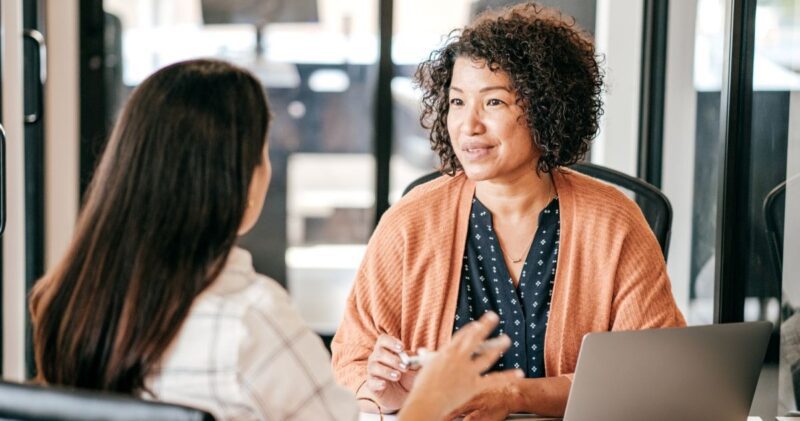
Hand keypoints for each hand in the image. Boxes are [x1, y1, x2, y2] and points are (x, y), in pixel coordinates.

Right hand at [363, 334, 415, 411]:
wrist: (404, 397)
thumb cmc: (409, 378)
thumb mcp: (417, 368)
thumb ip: (421, 359)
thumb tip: (422, 352)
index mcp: (387, 350)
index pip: (383, 340)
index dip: (391, 342)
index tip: (402, 348)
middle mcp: (377, 359)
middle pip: (379, 352)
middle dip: (393, 359)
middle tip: (405, 367)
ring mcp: (373, 372)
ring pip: (373, 366)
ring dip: (386, 371)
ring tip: (398, 376)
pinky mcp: (372, 385)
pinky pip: (371, 382)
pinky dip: (377, 383)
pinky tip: (384, 384)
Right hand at [400, 312, 522, 419]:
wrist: (426, 401)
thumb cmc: (422, 387)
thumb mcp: (426, 368)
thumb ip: (430, 359)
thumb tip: (423, 352)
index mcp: (447, 353)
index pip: (462, 336)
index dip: (471, 329)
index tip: (477, 324)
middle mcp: (460, 359)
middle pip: (475, 339)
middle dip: (485, 326)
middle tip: (494, 316)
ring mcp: (468, 371)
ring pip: (487, 356)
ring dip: (498, 346)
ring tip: (506, 339)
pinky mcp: (474, 385)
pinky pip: (494, 380)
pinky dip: (508, 376)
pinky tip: (519, 373)